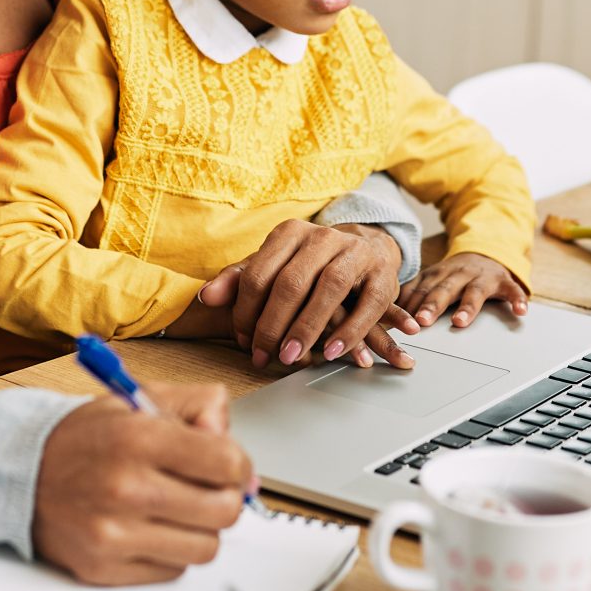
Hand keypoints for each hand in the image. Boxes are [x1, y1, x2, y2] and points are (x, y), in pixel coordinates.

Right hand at [31, 383, 251, 585]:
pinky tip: (149, 527)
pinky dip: (170, 552)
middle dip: (225, 498)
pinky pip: (172, 571)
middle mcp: (126, 488)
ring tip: (176, 508)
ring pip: (205, 549)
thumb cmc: (85, 439)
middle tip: (209, 489)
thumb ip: (198, 405)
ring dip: (200, 529)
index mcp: (139, 438)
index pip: (227, 462)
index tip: (229, 465)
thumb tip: (232, 439)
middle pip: (224, 511)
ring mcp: (113, 534)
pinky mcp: (103, 568)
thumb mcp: (139, 398)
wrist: (21, 474)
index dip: (238, 464)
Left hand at [200, 223, 418, 369]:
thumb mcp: (274, 266)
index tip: (244, 342)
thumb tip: (207, 297)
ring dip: (308, 328)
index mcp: (290, 233)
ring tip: (291, 357)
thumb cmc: (311, 265)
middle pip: (291, 281)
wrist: (368, 249)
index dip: (247, 312)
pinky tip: (333, 352)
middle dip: (273, 324)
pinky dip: (350, 331)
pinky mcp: (382, 274)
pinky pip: (367, 304)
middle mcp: (323, 237)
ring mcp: (355, 253)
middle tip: (264, 356)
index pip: (260, 273)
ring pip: (329, 288)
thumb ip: (240, 280)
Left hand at [399, 253, 529, 329]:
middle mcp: (458, 274)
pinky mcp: (503, 281)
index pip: (421, 289)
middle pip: (443, 290)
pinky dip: (517, 300)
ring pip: (474, 292)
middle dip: (432, 305)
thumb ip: (412, 293)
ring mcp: (481, 277)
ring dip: (467, 307)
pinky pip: (512, 291)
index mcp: (437, 274)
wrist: (485, 251)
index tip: (401, 320)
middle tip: (422, 320)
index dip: (410, 304)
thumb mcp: (432, 279)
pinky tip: (521, 311)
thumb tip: (384, 314)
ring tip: (460, 321)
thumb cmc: (454, 274)